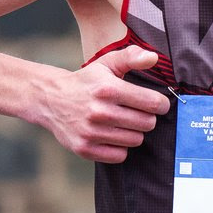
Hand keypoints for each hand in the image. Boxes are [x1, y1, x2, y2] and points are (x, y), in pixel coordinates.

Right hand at [41, 45, 169, 162]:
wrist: (51, 99)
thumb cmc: (86, 81)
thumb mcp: (107, 64)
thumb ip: (132, 57)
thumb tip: (153, 58)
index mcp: (108, 89)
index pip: (153, 103)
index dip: (161, 104)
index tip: (158, 103)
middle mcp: (100, 112)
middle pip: (147, 123)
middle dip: (147, 117)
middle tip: (137, 112)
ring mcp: (91, 132)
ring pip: (135, 140)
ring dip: (134, 132)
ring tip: (123, 122)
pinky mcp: (85, 149)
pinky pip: (120, 155)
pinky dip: (120, 147)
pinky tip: (113, 135)